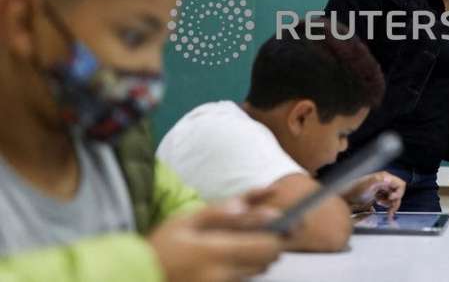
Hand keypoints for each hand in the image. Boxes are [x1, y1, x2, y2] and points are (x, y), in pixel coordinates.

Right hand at [149, 191, 282, 281]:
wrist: (139, 278)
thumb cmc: (162, 246)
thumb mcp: (186, 220)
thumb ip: (220, 212)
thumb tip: (247, 205)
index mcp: (214, 251)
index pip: (266, 246)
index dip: (277, 233)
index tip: (279, 221)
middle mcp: (221, 275)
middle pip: (267, 261)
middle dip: (270, 244)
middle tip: (262, 230)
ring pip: (258, 271)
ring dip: (258, 257)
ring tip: (241, 244)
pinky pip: (243, 280)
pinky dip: (244, 269)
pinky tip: (229, 259)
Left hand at [342, 171, 405, 216]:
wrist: (344, 198)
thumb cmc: (354, 190)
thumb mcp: (366, 185)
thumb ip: (377, 180)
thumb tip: (389, 178)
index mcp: (384, 177)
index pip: (400, 184)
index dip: (399, 193)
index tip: (391, 199)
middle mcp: (384, 181)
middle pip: (398, 193)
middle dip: (395, 202)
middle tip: (390, 212)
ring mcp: (382, 188)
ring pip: (393, 198)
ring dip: (391, 205)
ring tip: (385, 211)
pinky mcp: (378, 195)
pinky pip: (388, 201)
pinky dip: (387, 206)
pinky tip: (380, 206)